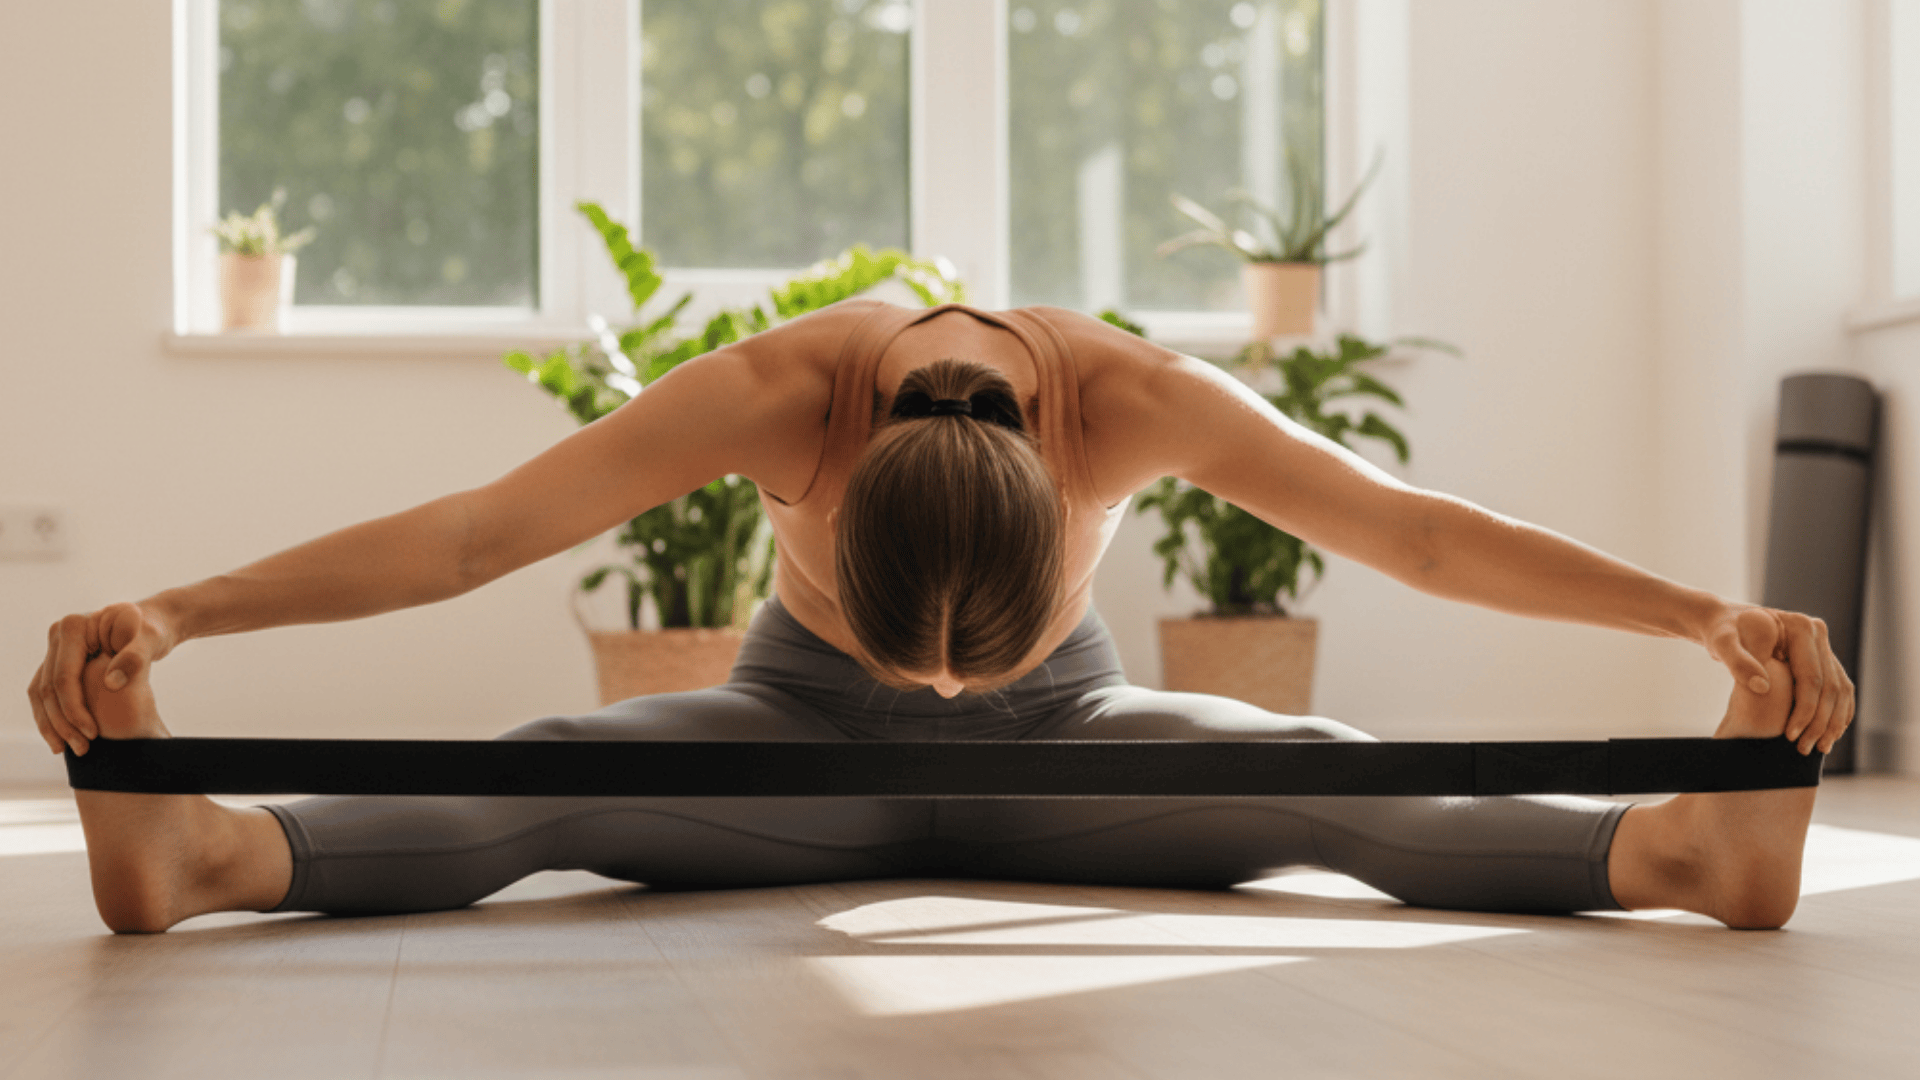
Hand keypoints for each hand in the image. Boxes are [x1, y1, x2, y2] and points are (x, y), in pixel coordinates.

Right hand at [27, 602, 177, 756]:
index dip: (75, 708)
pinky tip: (63, 740)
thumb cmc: (152, 630)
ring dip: (53, 725)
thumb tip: (111, 683)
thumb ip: (135, 657)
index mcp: (74, 627)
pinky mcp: (58, 662)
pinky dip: (52, 717)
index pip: (65, 677)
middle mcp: (58, 635)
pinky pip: (45, 693)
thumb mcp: (151, 640)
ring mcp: (55, 649)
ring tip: (72, 750)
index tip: (93, 732)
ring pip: (42, 693)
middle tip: (82, 749)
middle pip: (48, 688)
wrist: (150, 623)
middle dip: (63, 722)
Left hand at [1703, 604, 1852, 754]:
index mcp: (1799, 627)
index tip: (1790, 735)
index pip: (1811, 677)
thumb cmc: (1722, 632)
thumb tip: (1762, 687)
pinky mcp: (1822, 658)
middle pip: (1830, 686)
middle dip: (1820, 721)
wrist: (1727, 623)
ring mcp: (1822, 645)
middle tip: (1805, 749)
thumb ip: (1739, 662)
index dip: (1805, 709)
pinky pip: (1839, 689)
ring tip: (1820, 748)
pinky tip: (1829, 735)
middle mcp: (1816, 633)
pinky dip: (1837, 713)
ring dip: (1833, 722)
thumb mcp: (1722, 644)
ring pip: (1839, 690)